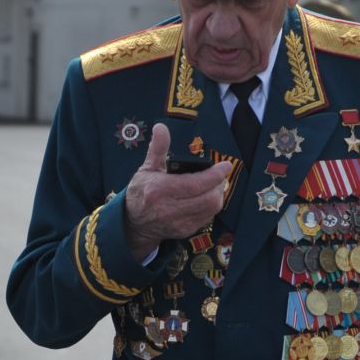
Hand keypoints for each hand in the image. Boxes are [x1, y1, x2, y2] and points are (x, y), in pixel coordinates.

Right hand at [124, 125, 229, 260]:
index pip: (195, 184)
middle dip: (219, 185)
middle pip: (208, 199)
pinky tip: (206, 197)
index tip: (225, 166)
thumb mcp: (147, 168)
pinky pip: (207, 218)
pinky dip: (211, 206)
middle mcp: (169, 209)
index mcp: (159, 190)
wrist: (134, 223)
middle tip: (219, 175)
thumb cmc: (141, 191)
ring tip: (214, 185)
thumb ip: (157, 148)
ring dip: (217, 195)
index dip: (214, 175)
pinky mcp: (184, 231)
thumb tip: (161, 127)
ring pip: (211, 209)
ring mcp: (178, 223)